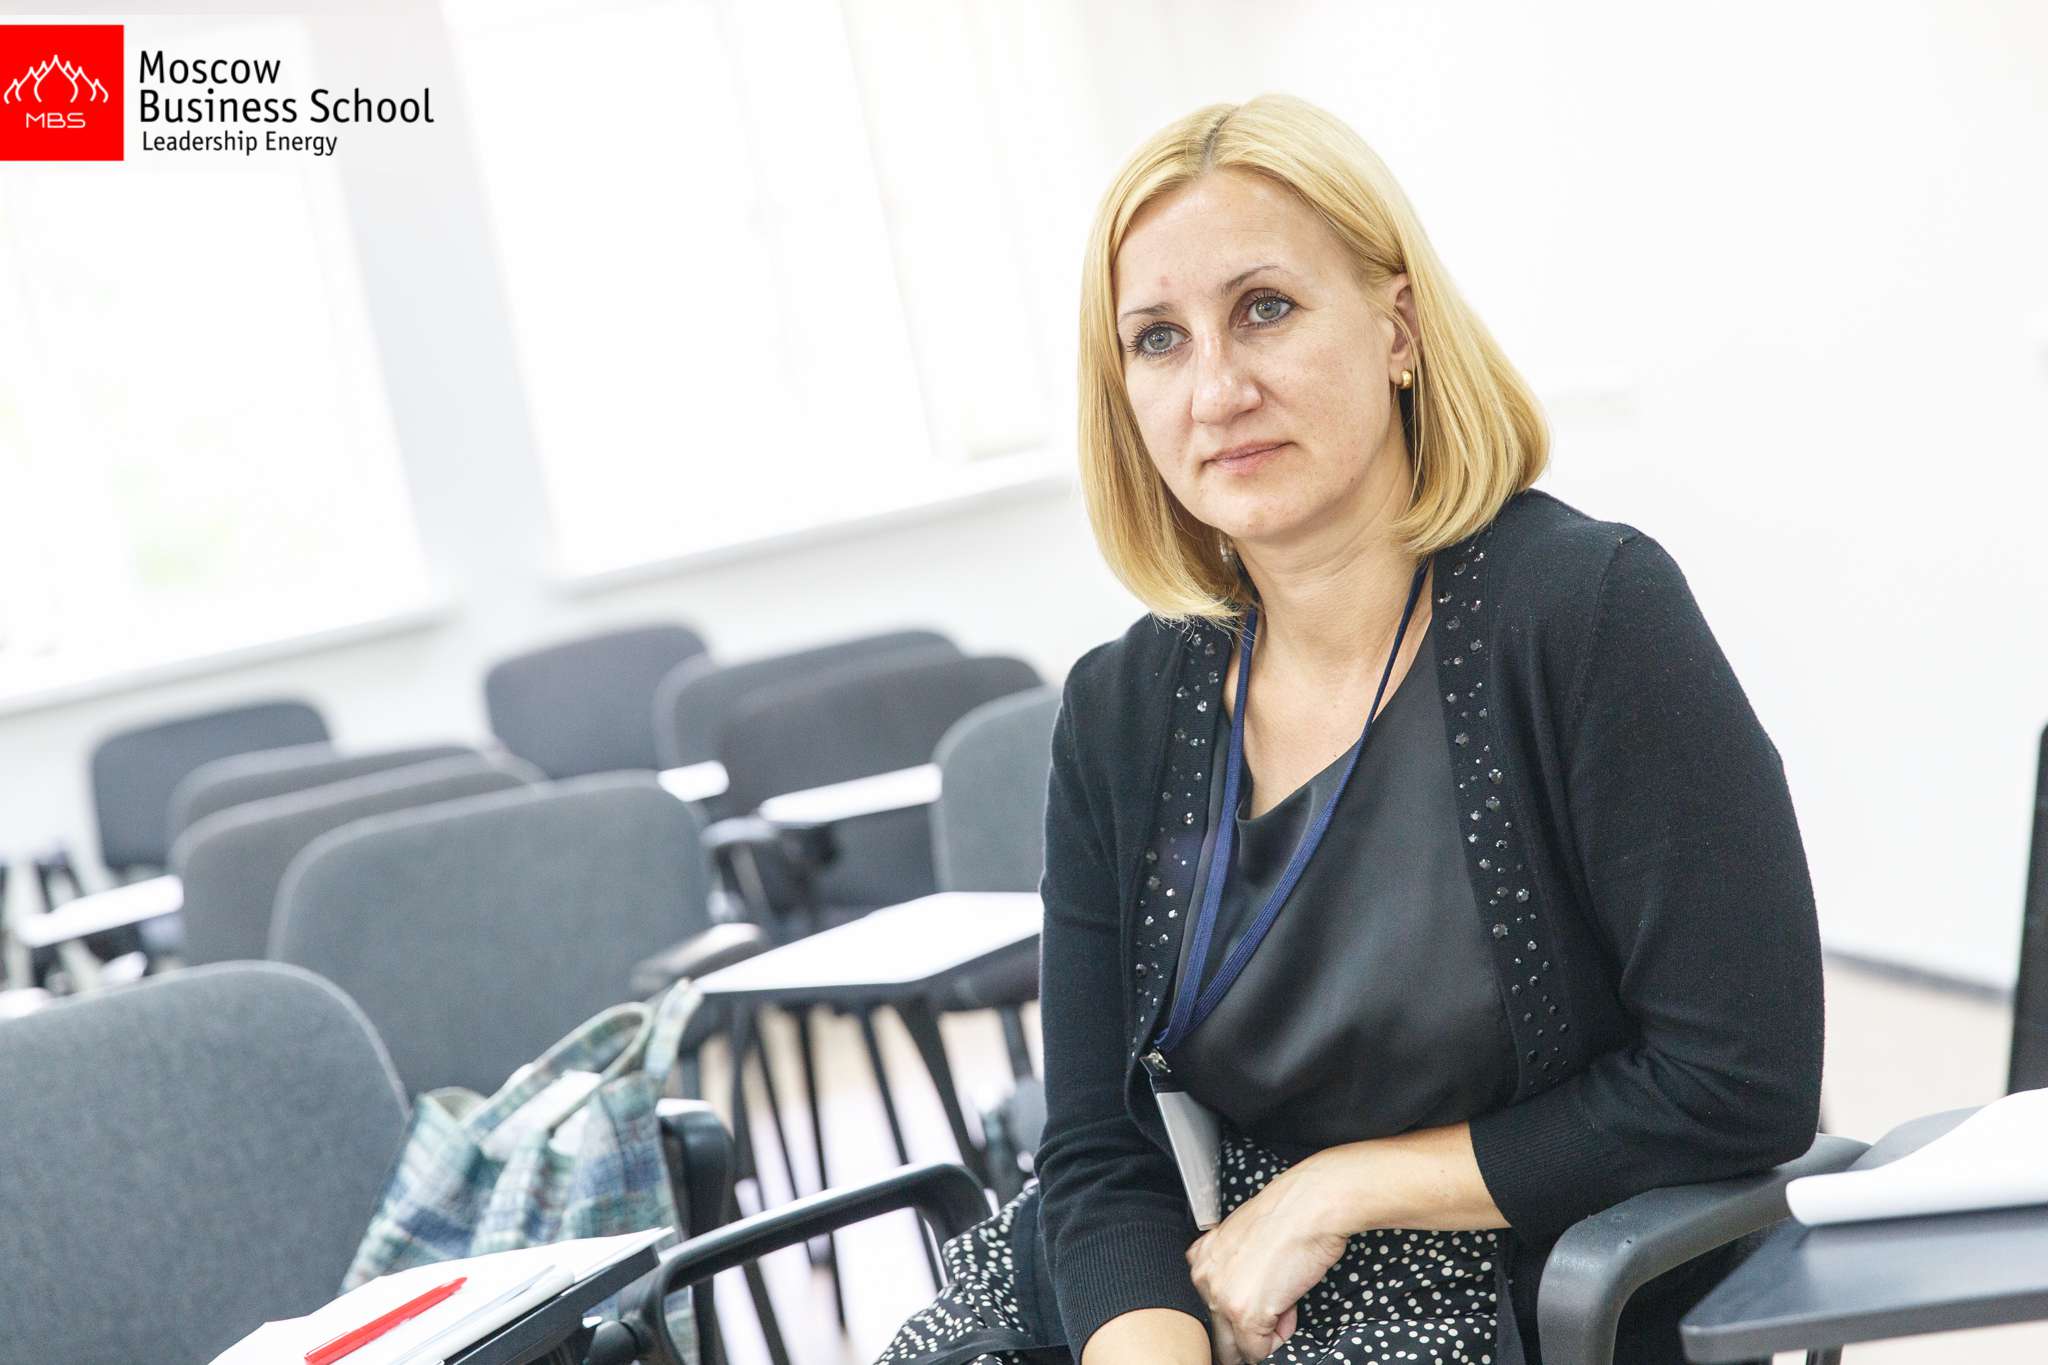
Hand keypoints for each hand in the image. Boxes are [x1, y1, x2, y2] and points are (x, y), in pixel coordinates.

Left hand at [1185, 1162, 1349, 1360]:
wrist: (1310, 1207)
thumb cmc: (1288, 1217)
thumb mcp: (1245, 1237)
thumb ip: (1235, 1269)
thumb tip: (1248, 1300)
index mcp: (1201, 1259)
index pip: (1208, 1306)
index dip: (1237, 1310)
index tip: (1257, 1304)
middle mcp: (1204, 1279)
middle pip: (1217, 1330)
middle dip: (1246, 1330)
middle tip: (1272, 1310)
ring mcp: (1222, 1299)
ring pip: (1234, 1347)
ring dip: (1262, 1336)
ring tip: (1283, 1304)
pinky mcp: (1245, 1316)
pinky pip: (1257, 1351)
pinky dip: (1277, 1339)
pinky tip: (1288, 1307)